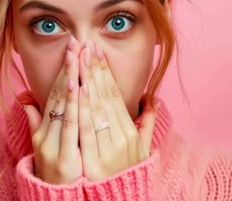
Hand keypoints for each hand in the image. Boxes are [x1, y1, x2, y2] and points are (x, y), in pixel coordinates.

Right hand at [24, 36, 82, 183]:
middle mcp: (46, 135)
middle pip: (61, 96)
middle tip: (77, 43)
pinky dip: (76, 105)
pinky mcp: (64, 158)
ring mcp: (54, 146)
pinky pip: (73, 126)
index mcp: (44, 131)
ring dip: (74, 79)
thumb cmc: (54, 174)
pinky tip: (81, 86)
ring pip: (66, 106)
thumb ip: (35, 124)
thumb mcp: (40, 148)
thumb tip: (26, 102)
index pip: (56, 95)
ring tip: (80, 56)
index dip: (65, 72)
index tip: (73, 51)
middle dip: (70, 68)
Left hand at [77, 41, 156, 181]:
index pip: (115, 95)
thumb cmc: (129, 171)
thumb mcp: (143, 148)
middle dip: (94, 70)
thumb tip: (153, 99)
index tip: (96, 52)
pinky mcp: (95, 162)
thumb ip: (149, 123)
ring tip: (80, 59)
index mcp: (130, 131)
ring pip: (96, 109)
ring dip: (87, 82)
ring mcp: (109, 149)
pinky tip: (78, 89)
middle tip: (86, 46)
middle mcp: (122, 137)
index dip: (105, 72)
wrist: (119, 200)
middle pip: (105, 97)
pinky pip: (87, 131)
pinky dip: (83, 109)